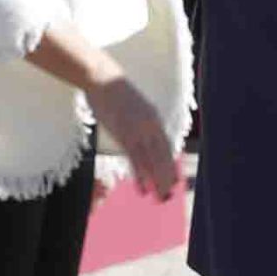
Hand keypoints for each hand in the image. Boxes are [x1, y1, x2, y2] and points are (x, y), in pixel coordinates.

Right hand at [87, 72, 179, 201]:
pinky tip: (142, 189)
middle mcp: (150, 126)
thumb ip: (141, 120)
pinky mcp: (123, 134)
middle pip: (163, 157)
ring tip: (161, 198)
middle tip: (169, 196)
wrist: (101, 77)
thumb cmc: (113, 91)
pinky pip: (135, 160)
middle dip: (167, 178)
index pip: (167, 147)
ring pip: (152, 161)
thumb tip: (142, 133)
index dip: (171, 165)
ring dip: (158, 181)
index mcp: (154, 118)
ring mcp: (138, 130)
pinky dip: (140, 176)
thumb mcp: (133, 106)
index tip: (175, 181)